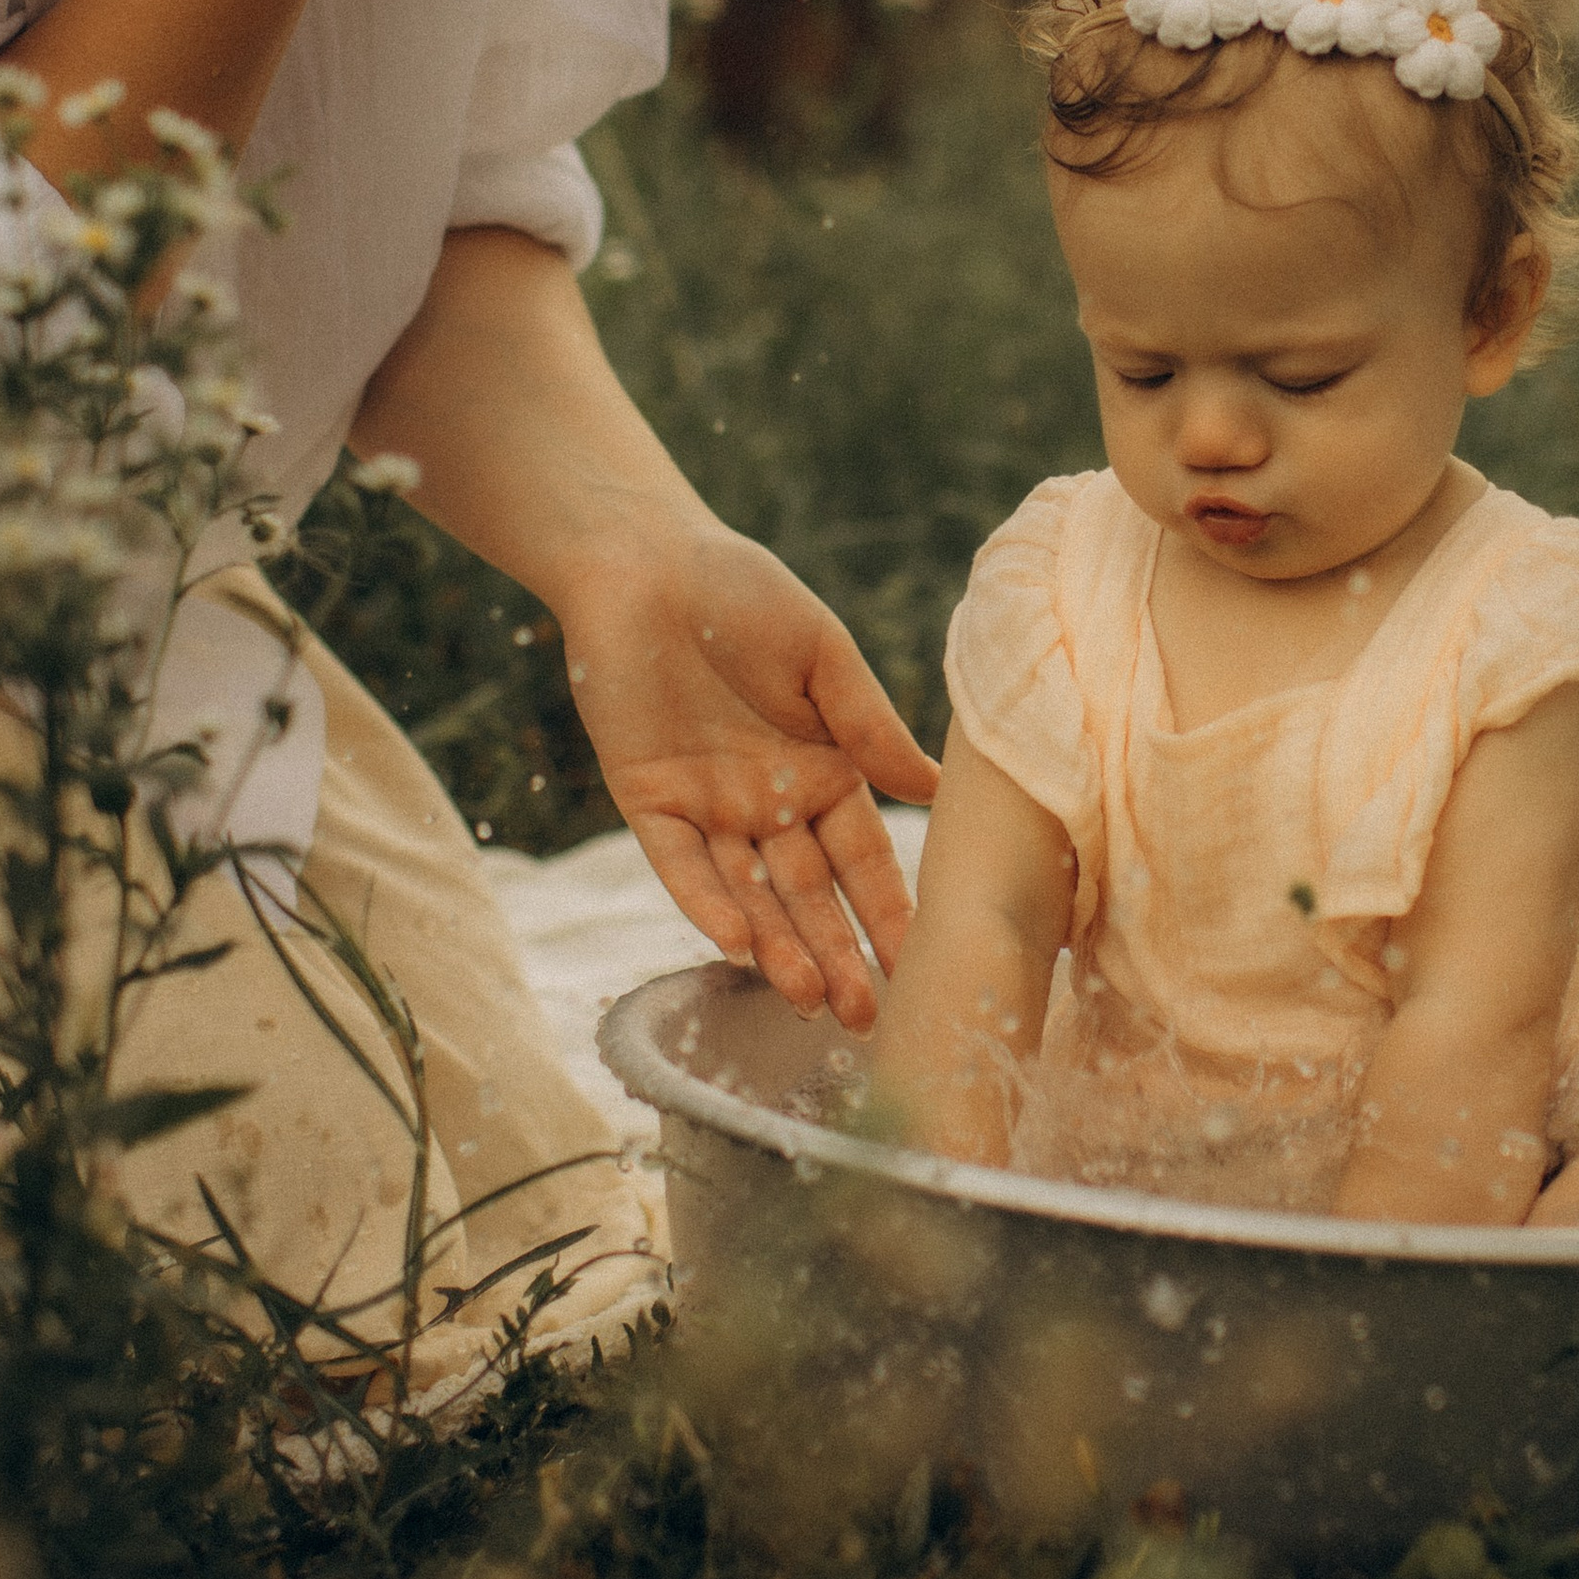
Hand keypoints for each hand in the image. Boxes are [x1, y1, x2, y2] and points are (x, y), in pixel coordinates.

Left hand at [555, 525, 942, 1031]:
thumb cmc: (743, 592)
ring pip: (751, 894)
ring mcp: (710, 808)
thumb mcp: (823, 655)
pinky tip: (738, 943)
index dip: (890, 912)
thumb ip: (870, 726)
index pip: (866, 858)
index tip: (920, 966)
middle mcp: (771, 803)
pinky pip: (681, 864)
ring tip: (808, 1000)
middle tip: (862, 1018)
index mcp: (825, 769)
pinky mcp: (650, 801)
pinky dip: (707, 903)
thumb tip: (933, 790)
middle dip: (838, 955)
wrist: (644, 560)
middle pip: (810, 895)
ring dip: (779, 947)